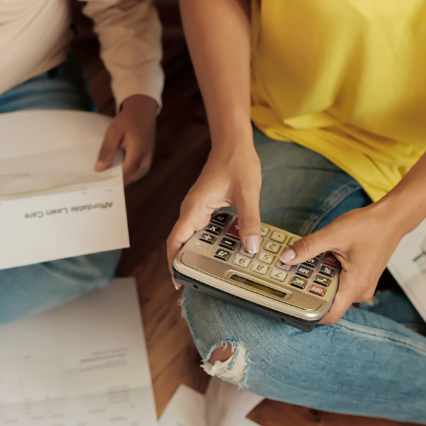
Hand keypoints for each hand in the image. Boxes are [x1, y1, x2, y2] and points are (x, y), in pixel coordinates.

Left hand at [96, 95, 157, 184]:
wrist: (143, 113)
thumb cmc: (128, 120)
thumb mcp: (114, 131)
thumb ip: (107, 150)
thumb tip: (99, 169)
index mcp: (139, 151)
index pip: (127, 171)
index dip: (113, 179)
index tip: (99, 182)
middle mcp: (146, 161)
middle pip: (128, 178)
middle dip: (113, 181)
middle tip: (96, 181)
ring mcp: (147, 164)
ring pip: (130, 179)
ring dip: (117, 179)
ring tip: (102, 177)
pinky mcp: (145, 164)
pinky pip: (132, 174)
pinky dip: (122, 175)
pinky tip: (111, 171)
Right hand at [167, 139, 261, 286]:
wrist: (233, 143)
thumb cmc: (236, 162)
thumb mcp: (247, 193)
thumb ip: (250, 221)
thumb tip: (252, 247)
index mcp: (194, 207)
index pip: (175, 240)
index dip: (173, 262)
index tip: (177, 280)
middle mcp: (191, 210)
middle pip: (181, 243)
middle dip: (186, 263)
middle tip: (199, 282)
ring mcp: (197, 209)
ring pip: (192, 237)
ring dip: (198, 254)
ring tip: (211, 272)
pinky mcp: (205, 207)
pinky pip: (203, 230)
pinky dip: (209, 242)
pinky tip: (224, 250)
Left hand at [278, 201, 410, 324]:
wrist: (392, 219)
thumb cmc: (371, 226)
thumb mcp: (334, 234)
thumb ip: (308, 247)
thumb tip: (287, 258)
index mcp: (355, 285)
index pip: (330, 315)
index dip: (310, 314)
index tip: (293, 303)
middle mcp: (361, 291)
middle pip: (329, 304)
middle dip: (311, 292)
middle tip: (294, 277)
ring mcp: (362, 287)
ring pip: (334, 294)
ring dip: (319, 282)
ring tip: (307, 266)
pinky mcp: (361, 280)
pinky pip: (341, 285)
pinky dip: (329, 276)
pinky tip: (322, 262)